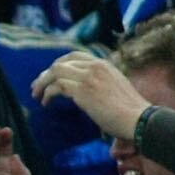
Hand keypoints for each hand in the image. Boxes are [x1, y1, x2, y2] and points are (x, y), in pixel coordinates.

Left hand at [33, 50, 151, 142]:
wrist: (137, 118)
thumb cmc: (128, 109)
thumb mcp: (113, 87)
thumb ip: (98, 82)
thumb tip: (81, 90)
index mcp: (104, 64)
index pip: (74, 56)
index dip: (58, 64)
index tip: (50, 76)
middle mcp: (96, 66)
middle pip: (61, 63)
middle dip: (46, 74)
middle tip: (36, 86)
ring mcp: (89, 77)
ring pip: (55, 72)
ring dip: (42, 84)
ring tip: (36, 96)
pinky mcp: (83, 91)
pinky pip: (57, 87)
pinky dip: (47, 94)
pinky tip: (45, 103)